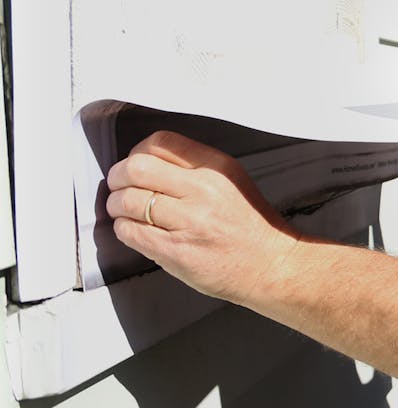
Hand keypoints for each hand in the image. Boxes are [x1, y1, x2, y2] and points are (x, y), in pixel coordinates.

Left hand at [106, 130, 299, 303]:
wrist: (271, 265)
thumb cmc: (250, 225)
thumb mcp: (231, 180)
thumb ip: (193, 166)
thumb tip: (144, 162)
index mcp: (216, 167)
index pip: (160, 143)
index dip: (138, 153)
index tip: (137, 165)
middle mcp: (203, 191)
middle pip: (136, 168)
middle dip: (118, 177)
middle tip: (120, 186)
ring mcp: (189, 222)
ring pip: (127, 201)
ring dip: (117, 205)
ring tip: (126, 210)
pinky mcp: (176, 251)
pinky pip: (130, 232)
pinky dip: (124, 228)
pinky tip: (136, 229)